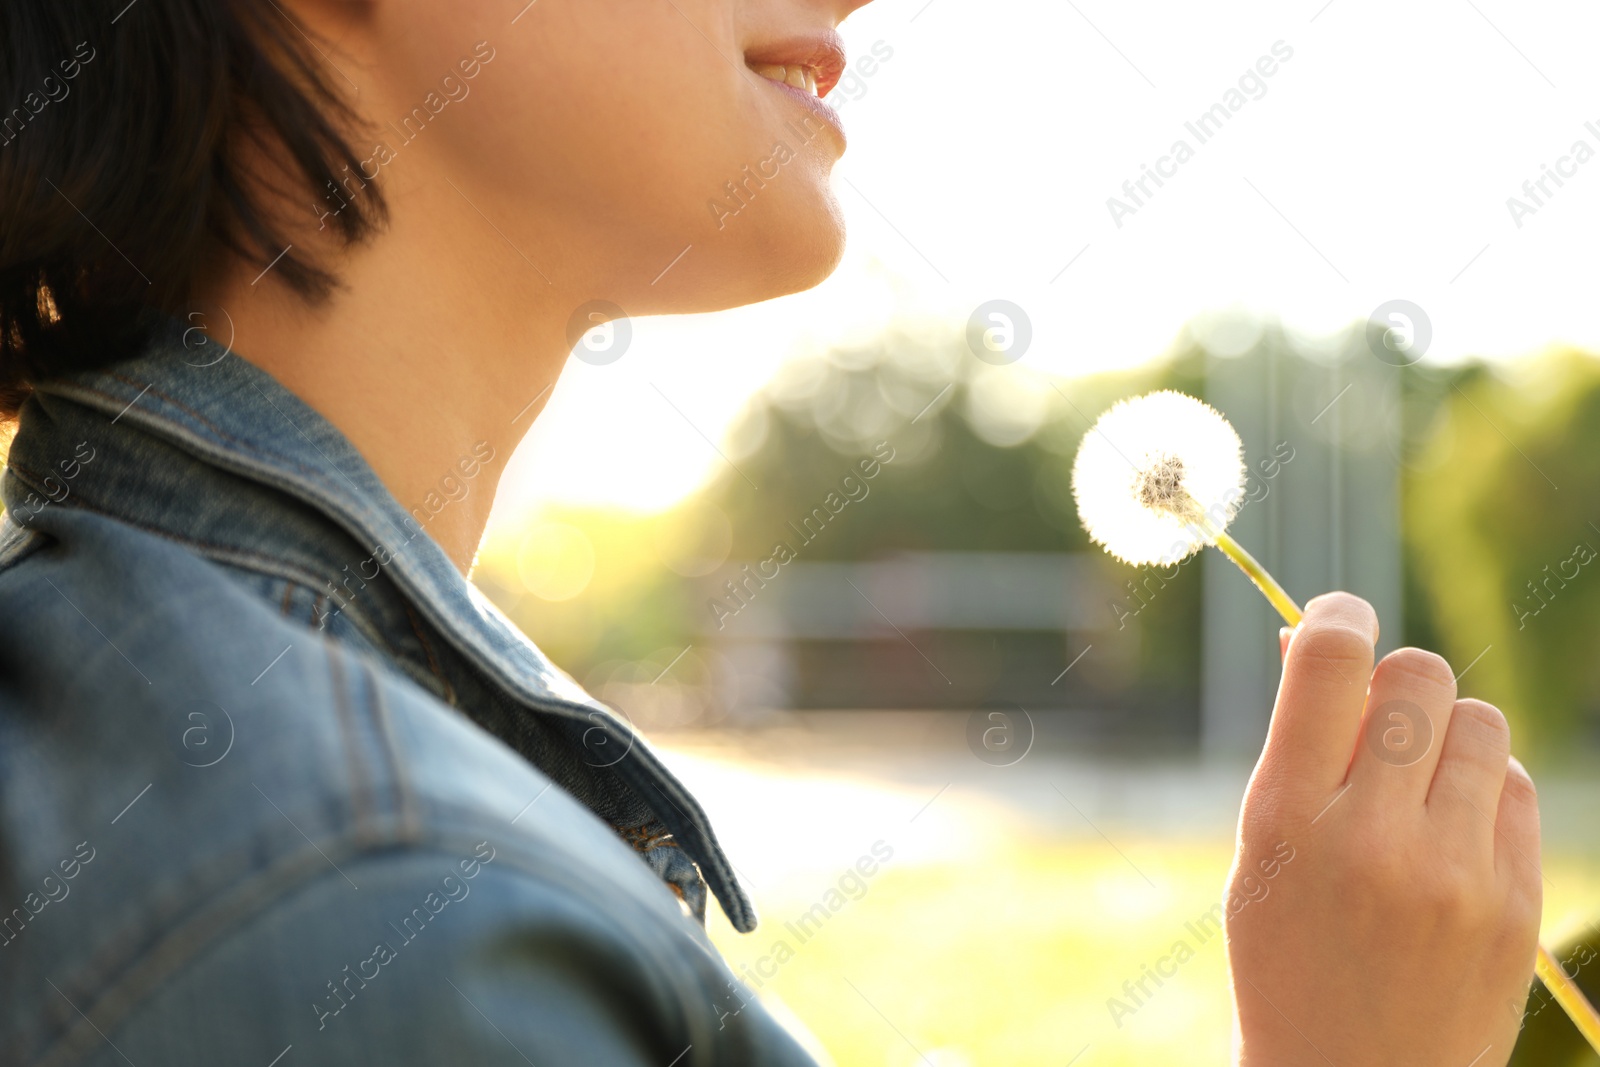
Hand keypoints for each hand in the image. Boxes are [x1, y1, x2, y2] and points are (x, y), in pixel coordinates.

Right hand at [1227, 592, 1541, 1065]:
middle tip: (1376, 723)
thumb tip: (1318, 636)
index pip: (1334, 662)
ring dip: (1445, 735)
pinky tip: (1452, 835)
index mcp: (1287, 819)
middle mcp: (1375, 839)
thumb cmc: (1288, 956)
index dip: (1337, 617)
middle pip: (1420, 676)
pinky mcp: (1516, 903)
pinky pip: (1514, 787)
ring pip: (1480, 723)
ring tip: (1416, 789)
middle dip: (1396, 682)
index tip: (1336, 623)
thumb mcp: (1259, 851)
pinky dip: (1483, 790)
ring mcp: (1457, 874)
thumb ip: (1292, 747)